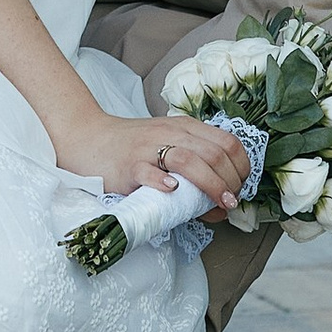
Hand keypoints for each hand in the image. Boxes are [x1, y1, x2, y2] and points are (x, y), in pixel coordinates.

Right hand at [57, 110, 250, 208]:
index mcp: (186, 127)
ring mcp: (150, 148)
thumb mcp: (169, 148)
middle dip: (232, 181)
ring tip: (220, 203)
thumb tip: (222, 203)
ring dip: (212, 184)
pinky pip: (149, 172)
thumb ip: (196, 171)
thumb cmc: (134, 149)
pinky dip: (163, 182)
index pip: (228, 142)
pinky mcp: (129, 165)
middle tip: (231, 201)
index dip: (243, 167)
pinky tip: (172, 191)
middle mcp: (171, 134)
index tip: (241, 188)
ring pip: (190, 161)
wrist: (89, 138)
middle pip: (215, 153)